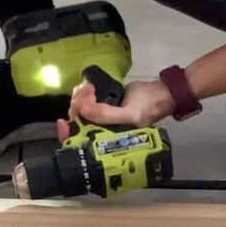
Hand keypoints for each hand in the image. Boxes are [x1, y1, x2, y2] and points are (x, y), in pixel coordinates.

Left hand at [56, 78, 172, 139]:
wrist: (159, 93)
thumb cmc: (146, 107)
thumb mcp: (129, 114)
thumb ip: (106, 115)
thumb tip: (82, 111)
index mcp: (104, 140)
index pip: (80, 141)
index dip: (68, 131)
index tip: (66, 118)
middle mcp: (100, 130)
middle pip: (76, 122)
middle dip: (77, 106)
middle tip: (88, 91)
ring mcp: (99, 117)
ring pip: (78, 110)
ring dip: (79, 96)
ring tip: (90, 87)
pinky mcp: (100, 104)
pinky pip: (84, 101)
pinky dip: (82, 92)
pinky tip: (88, 85)